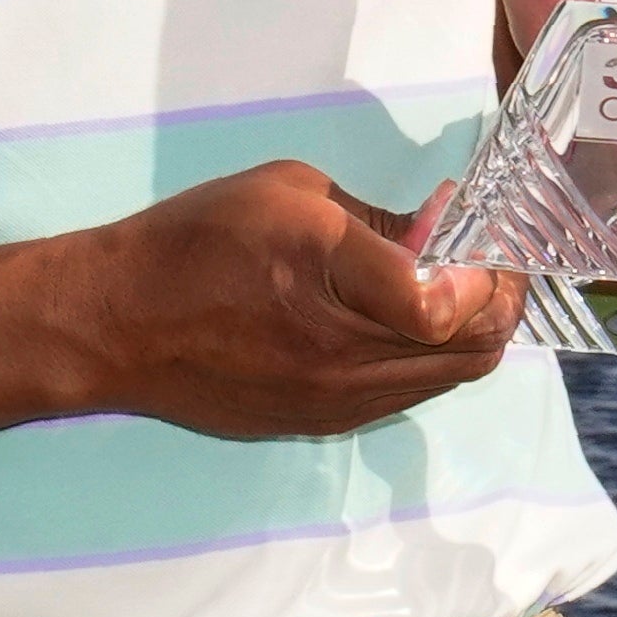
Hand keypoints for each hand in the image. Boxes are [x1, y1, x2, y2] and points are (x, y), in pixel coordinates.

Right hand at [74, 161, 526, 438]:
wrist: (118, 324)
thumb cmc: (196, 240)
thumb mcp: (290, 192)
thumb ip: (378, 219)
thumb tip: (440, 232)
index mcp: (327, 273)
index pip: (447, 304)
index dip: (484, 272)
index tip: (474, 234)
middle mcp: (340, 354)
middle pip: (472, 352)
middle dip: (498, 304)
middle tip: (486, 263)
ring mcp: (334, 400)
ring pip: (448, 381)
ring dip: (466, 335)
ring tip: (446, 288)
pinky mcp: (322, 423)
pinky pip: (406, 395)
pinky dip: (424, 358)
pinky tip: (395, 320)